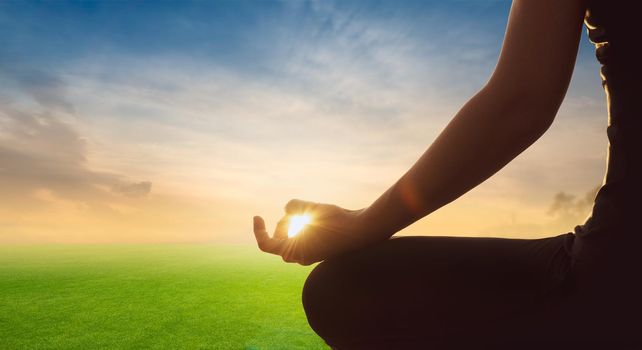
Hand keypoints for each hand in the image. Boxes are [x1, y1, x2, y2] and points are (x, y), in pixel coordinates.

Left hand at [252, 199, 372, 264]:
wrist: (362, 230)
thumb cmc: (337, 220)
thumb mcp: (312, 208)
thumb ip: (294, 206)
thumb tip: (287, 209)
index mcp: (295, 252)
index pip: (266, 245)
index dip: (259, 230)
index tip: (257, 216)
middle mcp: (301, 258)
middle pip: (280, 239)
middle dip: (283, 223)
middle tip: (299, 210)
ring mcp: (311, 256)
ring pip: (292, 239)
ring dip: (294, 224)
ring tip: (307, 212)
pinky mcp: (320, 252)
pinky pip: (303, 239)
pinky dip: (304, 228)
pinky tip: (316, 217)